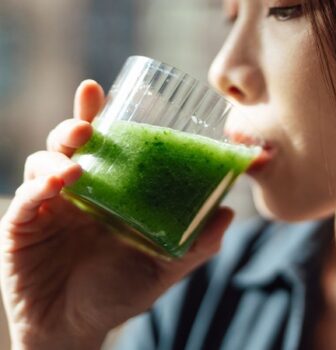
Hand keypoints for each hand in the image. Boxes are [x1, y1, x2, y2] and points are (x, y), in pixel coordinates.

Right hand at [0, 80, 233, 349]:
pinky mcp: (23, 228)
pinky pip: (26, 200)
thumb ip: (196, 244)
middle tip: (86, 123)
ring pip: (43, 163)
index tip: (100, 90)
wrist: (76, 328)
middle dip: (75, 125)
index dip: (98, 116)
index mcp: (108, 191)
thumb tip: (228, 214)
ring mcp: (48, 207)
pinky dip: (38, 188)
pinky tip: (55, 186)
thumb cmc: (119, 291)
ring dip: (57, 156)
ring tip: (76, 165)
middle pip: (70, 145)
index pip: (103, 146)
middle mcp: (76, 192)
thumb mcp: (164, 267)